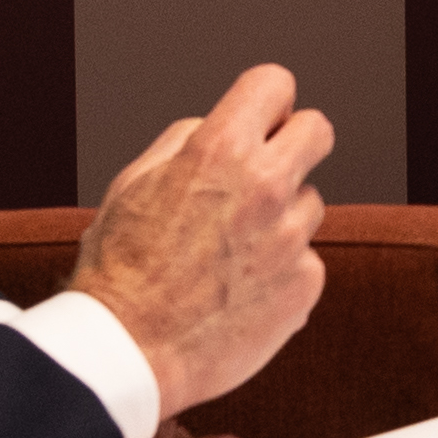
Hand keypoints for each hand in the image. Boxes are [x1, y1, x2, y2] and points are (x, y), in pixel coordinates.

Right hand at [65, 62, 336, 424]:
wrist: (127, 353)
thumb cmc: (120, 270)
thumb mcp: (133, 183)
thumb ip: (186, 142)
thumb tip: (219, 126)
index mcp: (218, 150)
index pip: (274, 84)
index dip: (264, 102)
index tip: (260, 121)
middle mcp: (265, 186)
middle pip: (317, 130)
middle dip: (294, 143)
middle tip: (266, 172)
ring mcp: (290, 237)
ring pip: (309, 203)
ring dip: (281, 218)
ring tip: (230, 254)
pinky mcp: (306, 284)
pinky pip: (305, 260)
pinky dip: (281, 272)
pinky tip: (239, 291)